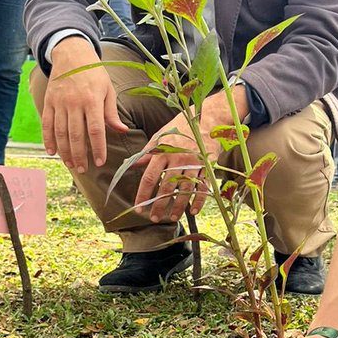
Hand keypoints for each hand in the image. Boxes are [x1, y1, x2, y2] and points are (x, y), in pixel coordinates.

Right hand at [43, 38, 128, 171]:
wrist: (72, 54)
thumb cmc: (94, 74)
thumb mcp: (108, 90)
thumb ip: (111, 113)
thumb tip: (122, 131)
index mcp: (92, 100)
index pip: (96, 130)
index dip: (98, 148)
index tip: (100, 162)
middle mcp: (75, 102)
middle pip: (76, 135)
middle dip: (80, 155)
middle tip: (83, 170)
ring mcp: (59, 102)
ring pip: (60, 132)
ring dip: (65, 151)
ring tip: (70, 164)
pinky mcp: (48, 101)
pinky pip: (47, 124)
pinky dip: (48, 139)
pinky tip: (53, 152)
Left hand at [132, 88, 247, 222]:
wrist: (207, 118)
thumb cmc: (180, 128)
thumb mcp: (160, 137)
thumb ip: (147, 153)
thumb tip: (130, 164)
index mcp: (163, 151)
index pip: (150, 177)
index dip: (143, 194)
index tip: (138, 208)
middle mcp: (178, 158)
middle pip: (166, 187)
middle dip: (159, 205)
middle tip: (154, 218)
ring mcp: (194, 162)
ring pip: (185, 189)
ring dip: (178, 206)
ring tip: (172, 218)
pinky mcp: (207, 165)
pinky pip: (203, 186)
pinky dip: (198, 200)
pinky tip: (193, 211)